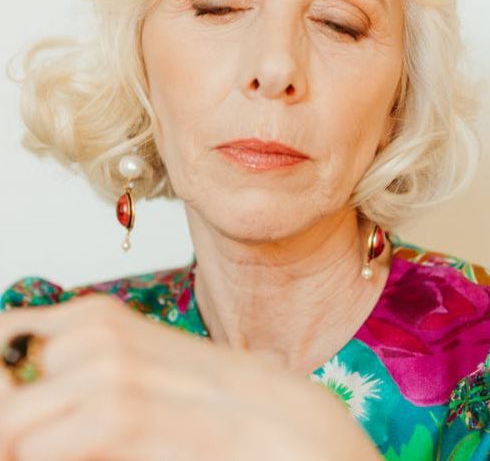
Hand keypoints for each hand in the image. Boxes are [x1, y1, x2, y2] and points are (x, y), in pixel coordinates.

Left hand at [0, 293, 380, 459]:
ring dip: (28, 441)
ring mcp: (107, 373)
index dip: (3, 376)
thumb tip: (16, 381)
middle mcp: (94, 335)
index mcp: (94, 315)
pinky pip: (42, 449)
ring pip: (14, 425)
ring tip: (73, 444)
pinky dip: (52, 453)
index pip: (5, 334)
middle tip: (33, 435)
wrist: (268, 415)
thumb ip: (74, 369)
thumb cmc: (199, 392)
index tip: (17, 401)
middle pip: (3, 385)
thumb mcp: (128, 362)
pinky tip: (89, 450)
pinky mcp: (121, 416)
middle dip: (14, 417)